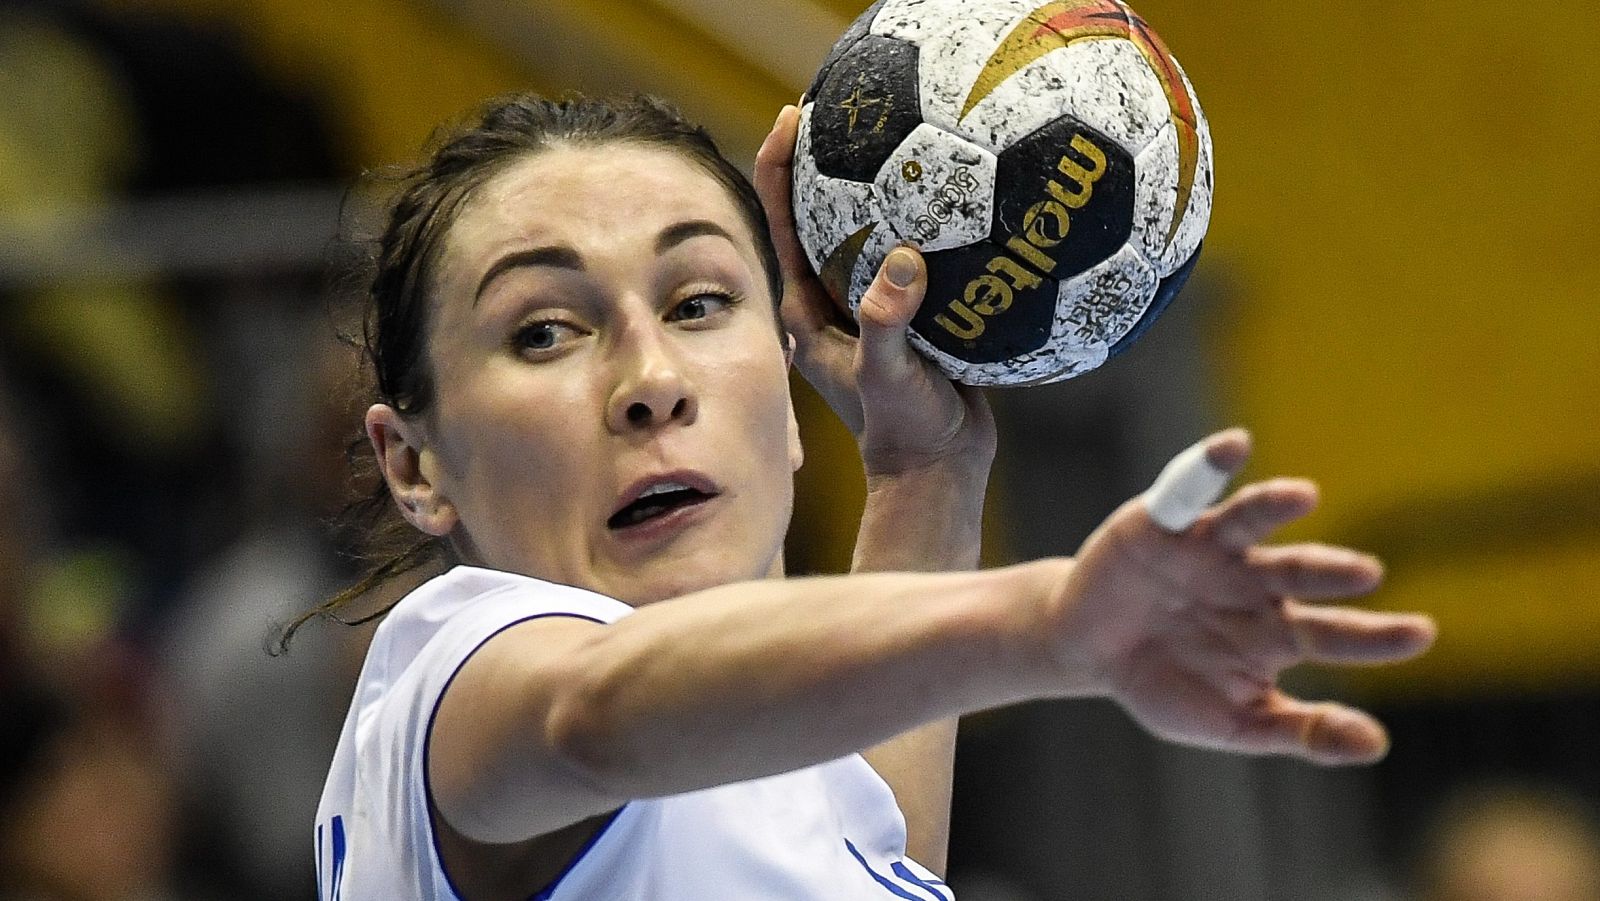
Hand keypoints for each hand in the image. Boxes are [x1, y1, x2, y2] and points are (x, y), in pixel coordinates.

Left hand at [752, 105, 994, 477]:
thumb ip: (888, 323)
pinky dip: (934, 224)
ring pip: (871, 230)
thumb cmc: (903, 430)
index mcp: (807, 308)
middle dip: (830, 157)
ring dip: (886, 185)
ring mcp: (872, 305)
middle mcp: (833, 299)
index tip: (796, 115)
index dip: (783, 164)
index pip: (782, 221)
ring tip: (912, 131)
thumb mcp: (889, 377)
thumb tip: (904, 264)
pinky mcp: (912, 312)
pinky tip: (969, 194)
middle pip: (823, 212)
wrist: (938, 468)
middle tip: (854, 103)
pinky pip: (920, 254)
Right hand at [1051, 429, 1435, 763]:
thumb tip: (1376, 745)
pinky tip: (1235, 447)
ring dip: (1276, 505)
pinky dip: (1209, 463)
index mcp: (1275, 632)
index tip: (1421, 634)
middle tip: (1366, 572)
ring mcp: (1211, 548)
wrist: (1086, 651)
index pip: (1334, 632)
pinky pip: (1189, 486)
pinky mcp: (1165, 520)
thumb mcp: (1234, 722)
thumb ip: (1299, 732)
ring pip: (1252, 521)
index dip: (1375, 635)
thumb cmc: (1166, 685)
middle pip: (1299, 572)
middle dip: (1330, 570)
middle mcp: (1252, 582)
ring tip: (1304, 497)